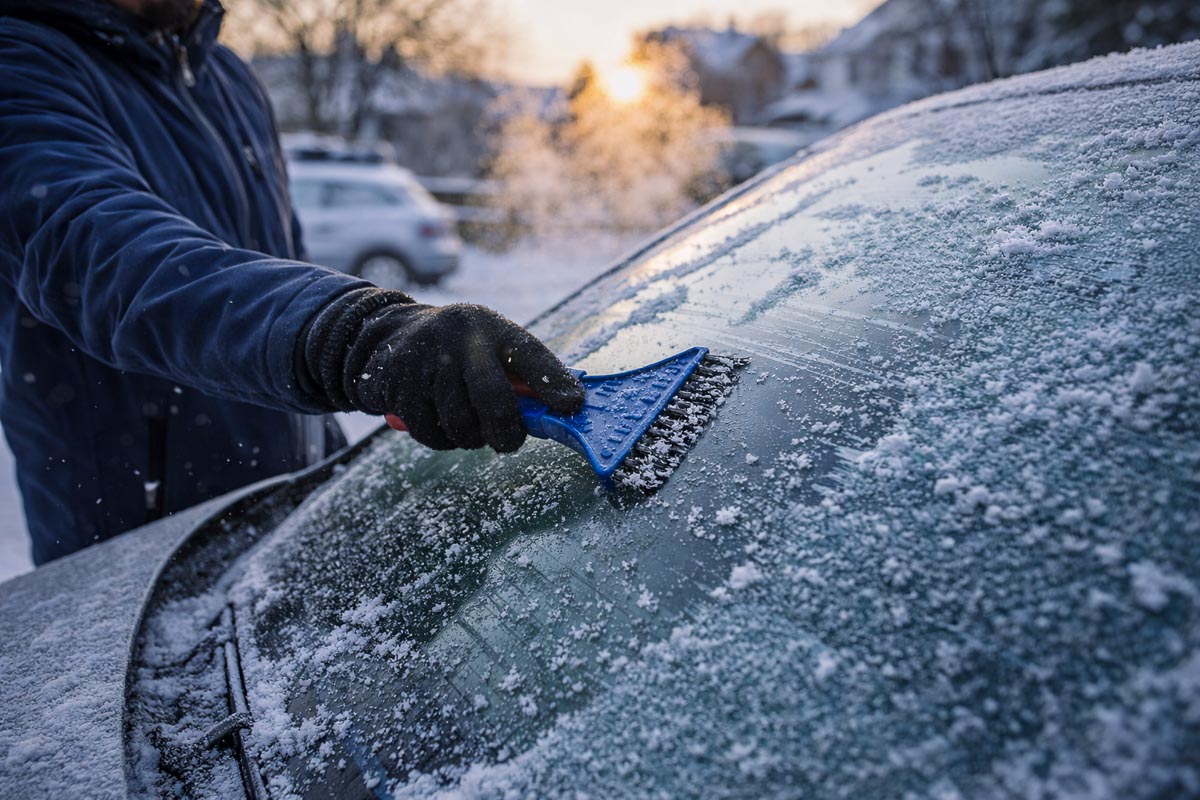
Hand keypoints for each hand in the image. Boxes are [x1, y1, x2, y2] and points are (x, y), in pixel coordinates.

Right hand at [301, 289, 583, 451]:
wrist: (389, 335)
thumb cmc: (461, 351)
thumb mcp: (491, 347)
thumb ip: (525, 376)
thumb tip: (566, 410)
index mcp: (492, 327)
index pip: (530, 355)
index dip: (554, 383)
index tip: (572, 405)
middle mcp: (460, 337)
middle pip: (493, 399)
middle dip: (506, 432)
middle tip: (509, 442)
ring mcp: (426, 359)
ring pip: (461, 423)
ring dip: (471, 437)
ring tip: (471, 427)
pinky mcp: (399, 384)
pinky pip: (431, 433)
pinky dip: (444, 440)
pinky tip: (443, 423)